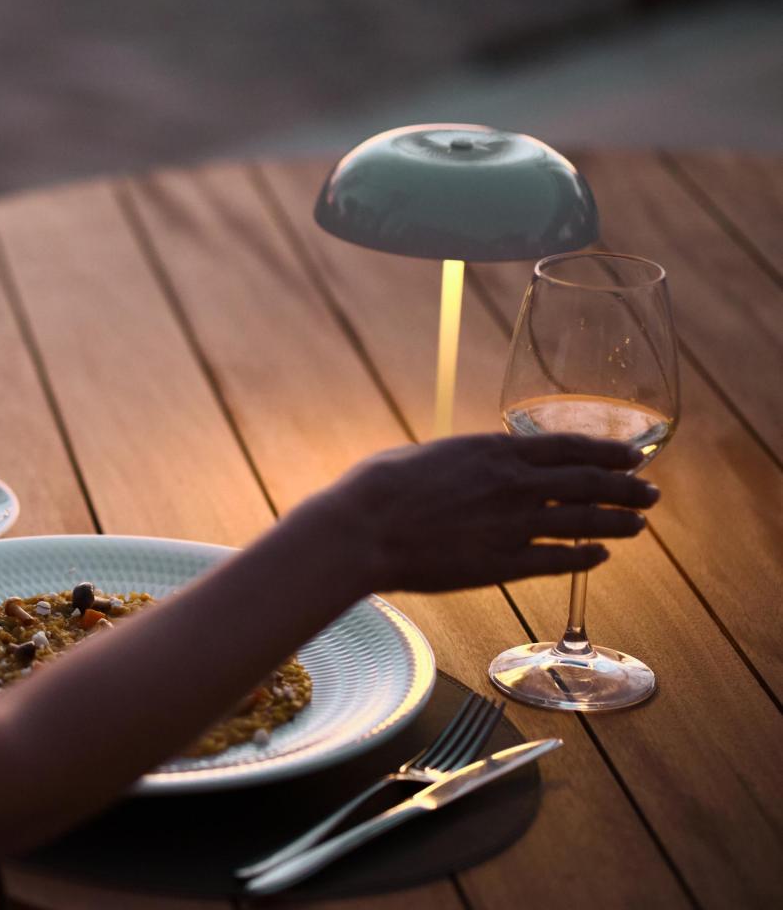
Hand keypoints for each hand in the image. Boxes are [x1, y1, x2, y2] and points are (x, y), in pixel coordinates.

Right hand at [305, 433, 657, 593]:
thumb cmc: (377, 488)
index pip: (568, 447)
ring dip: (616, 523)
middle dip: (625, 488)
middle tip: (651, 493)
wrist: (360, 531)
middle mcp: (513, 485)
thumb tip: (472, 463)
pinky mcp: (501, 564)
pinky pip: (556, 560)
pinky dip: (584, 558)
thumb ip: (462, 461)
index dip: (606, 452)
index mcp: (494, 451)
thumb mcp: (425, 455)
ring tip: (638, 525)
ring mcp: (512, 526)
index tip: (631, 456)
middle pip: (588, 483)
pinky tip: (601, 557)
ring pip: (582, 522)